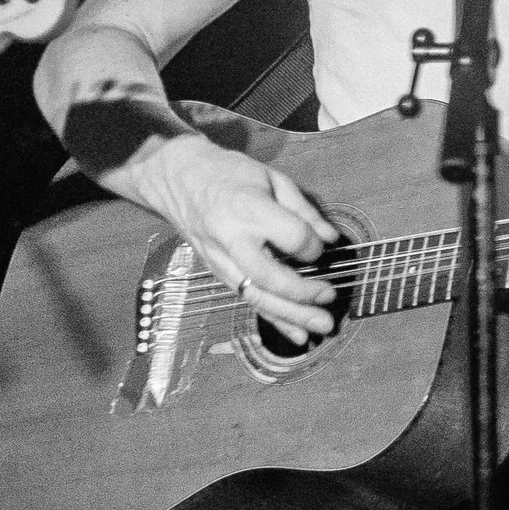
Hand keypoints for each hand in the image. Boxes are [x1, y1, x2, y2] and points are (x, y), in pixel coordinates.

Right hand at [141, 134, 338, 342]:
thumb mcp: (272, 178)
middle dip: (303, 293)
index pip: (291, 237)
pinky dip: (273, 320)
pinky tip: (297, 334)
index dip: (313, 245)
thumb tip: (331, 238)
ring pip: (257, 296)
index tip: (321, 245)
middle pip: (269, 277)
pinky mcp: (217, 273)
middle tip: (331, 298)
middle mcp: (231, 240)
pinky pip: (247, 300)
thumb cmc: (230, 174)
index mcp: (248, 209)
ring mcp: (220, 260)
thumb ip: (303, 209)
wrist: (177, 178)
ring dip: (292, 316)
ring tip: (323, 326)